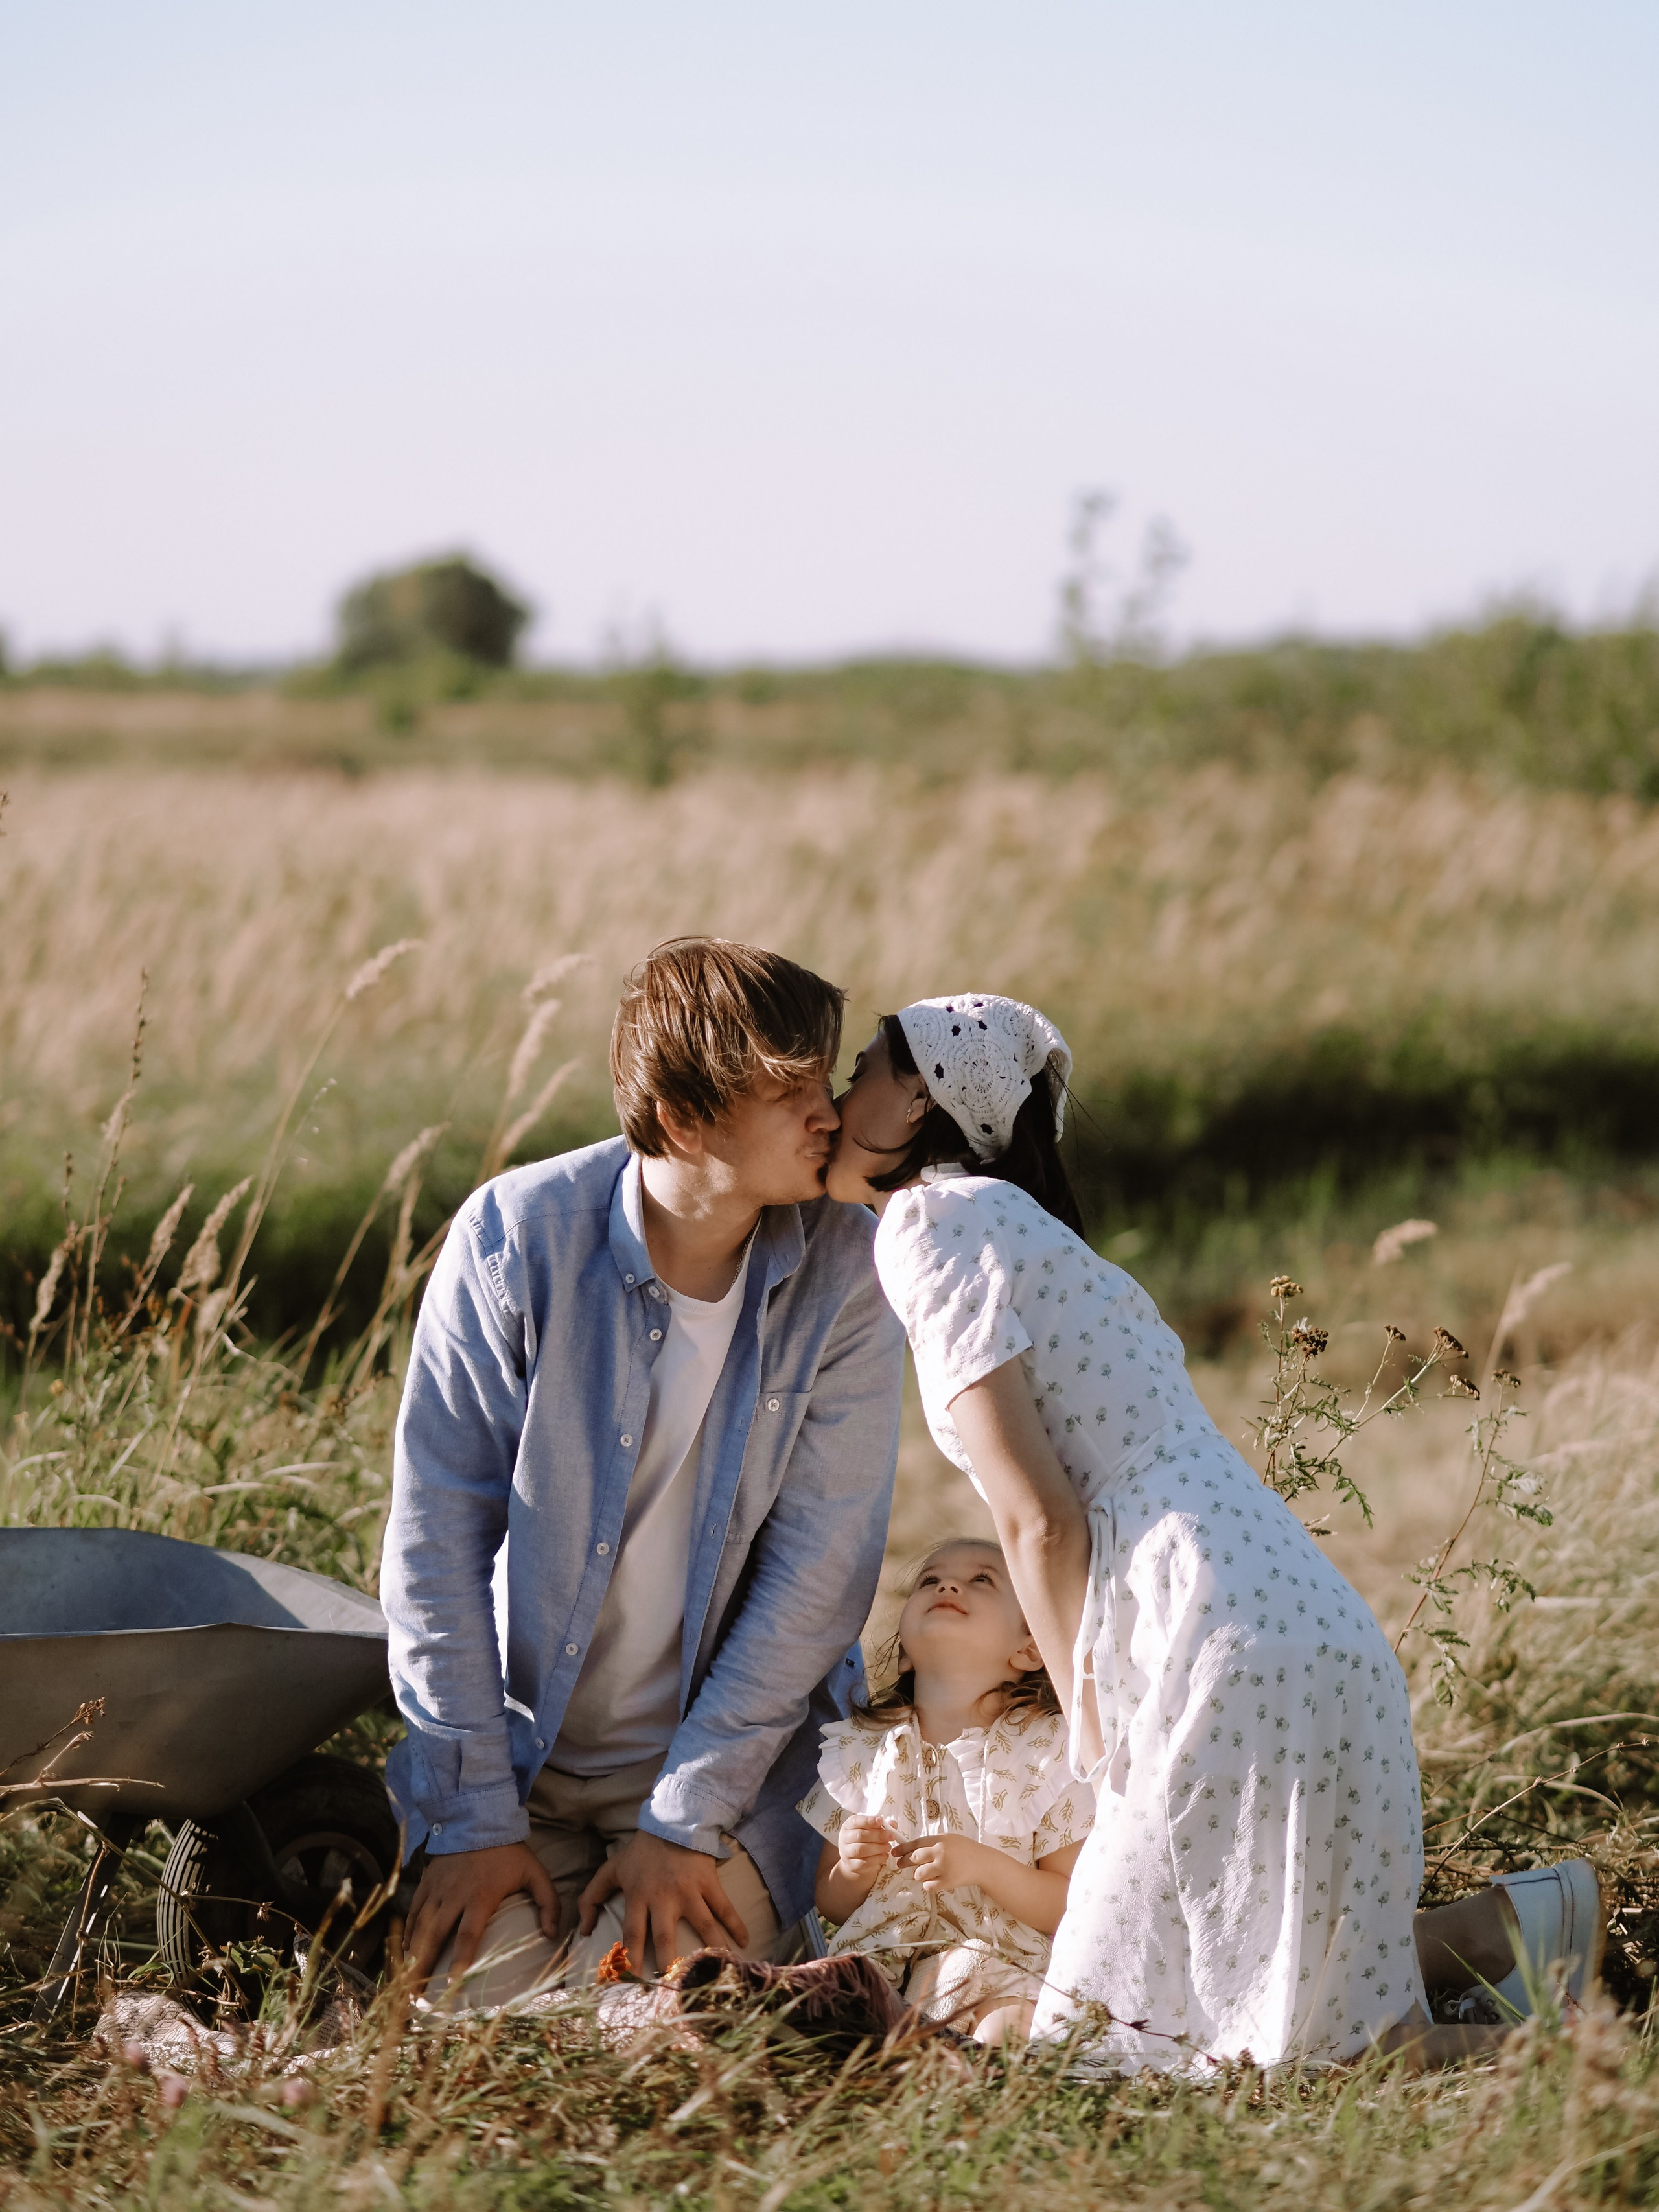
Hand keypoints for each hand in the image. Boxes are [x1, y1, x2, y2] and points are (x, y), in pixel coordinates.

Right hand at [402, 1841, 558, 1991]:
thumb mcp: (535, 1872)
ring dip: (413, 1956)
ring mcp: (437, 1889)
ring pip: (421, 1927)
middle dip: (424, 1968)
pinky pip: (414, 1912)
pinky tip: (406, 1953)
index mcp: (480, 1897)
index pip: (467, 1935)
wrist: (478, 1819)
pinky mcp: (427, 1882)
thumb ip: (548, 1903)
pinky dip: (409, 1933)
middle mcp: (454, 1896)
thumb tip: (552, 1935)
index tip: (452, 1985)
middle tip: (416, 1996)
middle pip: (436, 1937)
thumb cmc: (509, 1852)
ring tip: (406, 1983)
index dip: (460, 1961)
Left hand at [577, 1829, 748, 1974]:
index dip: (630, 1960)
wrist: (671, 1822)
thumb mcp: (611, 1871)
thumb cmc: (640, 1853)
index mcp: (638, 1897)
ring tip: (717, 1972)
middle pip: (664, 1937)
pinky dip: (736, 1925)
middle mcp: (663, 1898)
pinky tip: (743, 1944)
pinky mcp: (709, 1883)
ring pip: (702, 1926)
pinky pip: (724, 1907)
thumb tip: (583, 1931)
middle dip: (667, 1963)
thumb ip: (591, 1898)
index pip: (632, 1934)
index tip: (631, 1984)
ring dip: (711, 1949)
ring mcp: (689, 1891)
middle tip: (673, 1988)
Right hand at [836, 1815, 897, 1882]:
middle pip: (860, 1835)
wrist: (855, 1859)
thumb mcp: (871, 1830)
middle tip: (890, 1836)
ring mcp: (847, 1853)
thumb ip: (882, 1826)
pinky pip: (864, 1863)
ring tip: (888, 1846)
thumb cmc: (864, 1840)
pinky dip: (877, 1859)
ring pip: (861, 1849)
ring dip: (877, 1848)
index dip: (868, 1820)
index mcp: (848, 1826)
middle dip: (877, 1835)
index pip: (856, 1821)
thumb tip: (893, 1824)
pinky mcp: (852, 1865)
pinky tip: (885, 1856)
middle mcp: (845, 1838)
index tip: (881, 1820)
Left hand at [899, 1833, 991, 1895]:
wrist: (982, 1863)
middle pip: (913, 1858)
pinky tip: (934, 1880)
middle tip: (900, 1864)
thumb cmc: (965, 1849)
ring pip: (919, 1874)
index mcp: (940, 1839)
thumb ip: (933, 1843)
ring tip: (925, 1872)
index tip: (894, 1852)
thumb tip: (912, 1848)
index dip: (902, 1848)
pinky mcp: (947, 1882)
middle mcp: (940, 1852)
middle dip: (904, 1862)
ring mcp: (943, 1868)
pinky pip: (928, 1886)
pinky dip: (928, 1884)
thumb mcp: (949, 1839)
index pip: (915, 1843)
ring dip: (918, 1874)